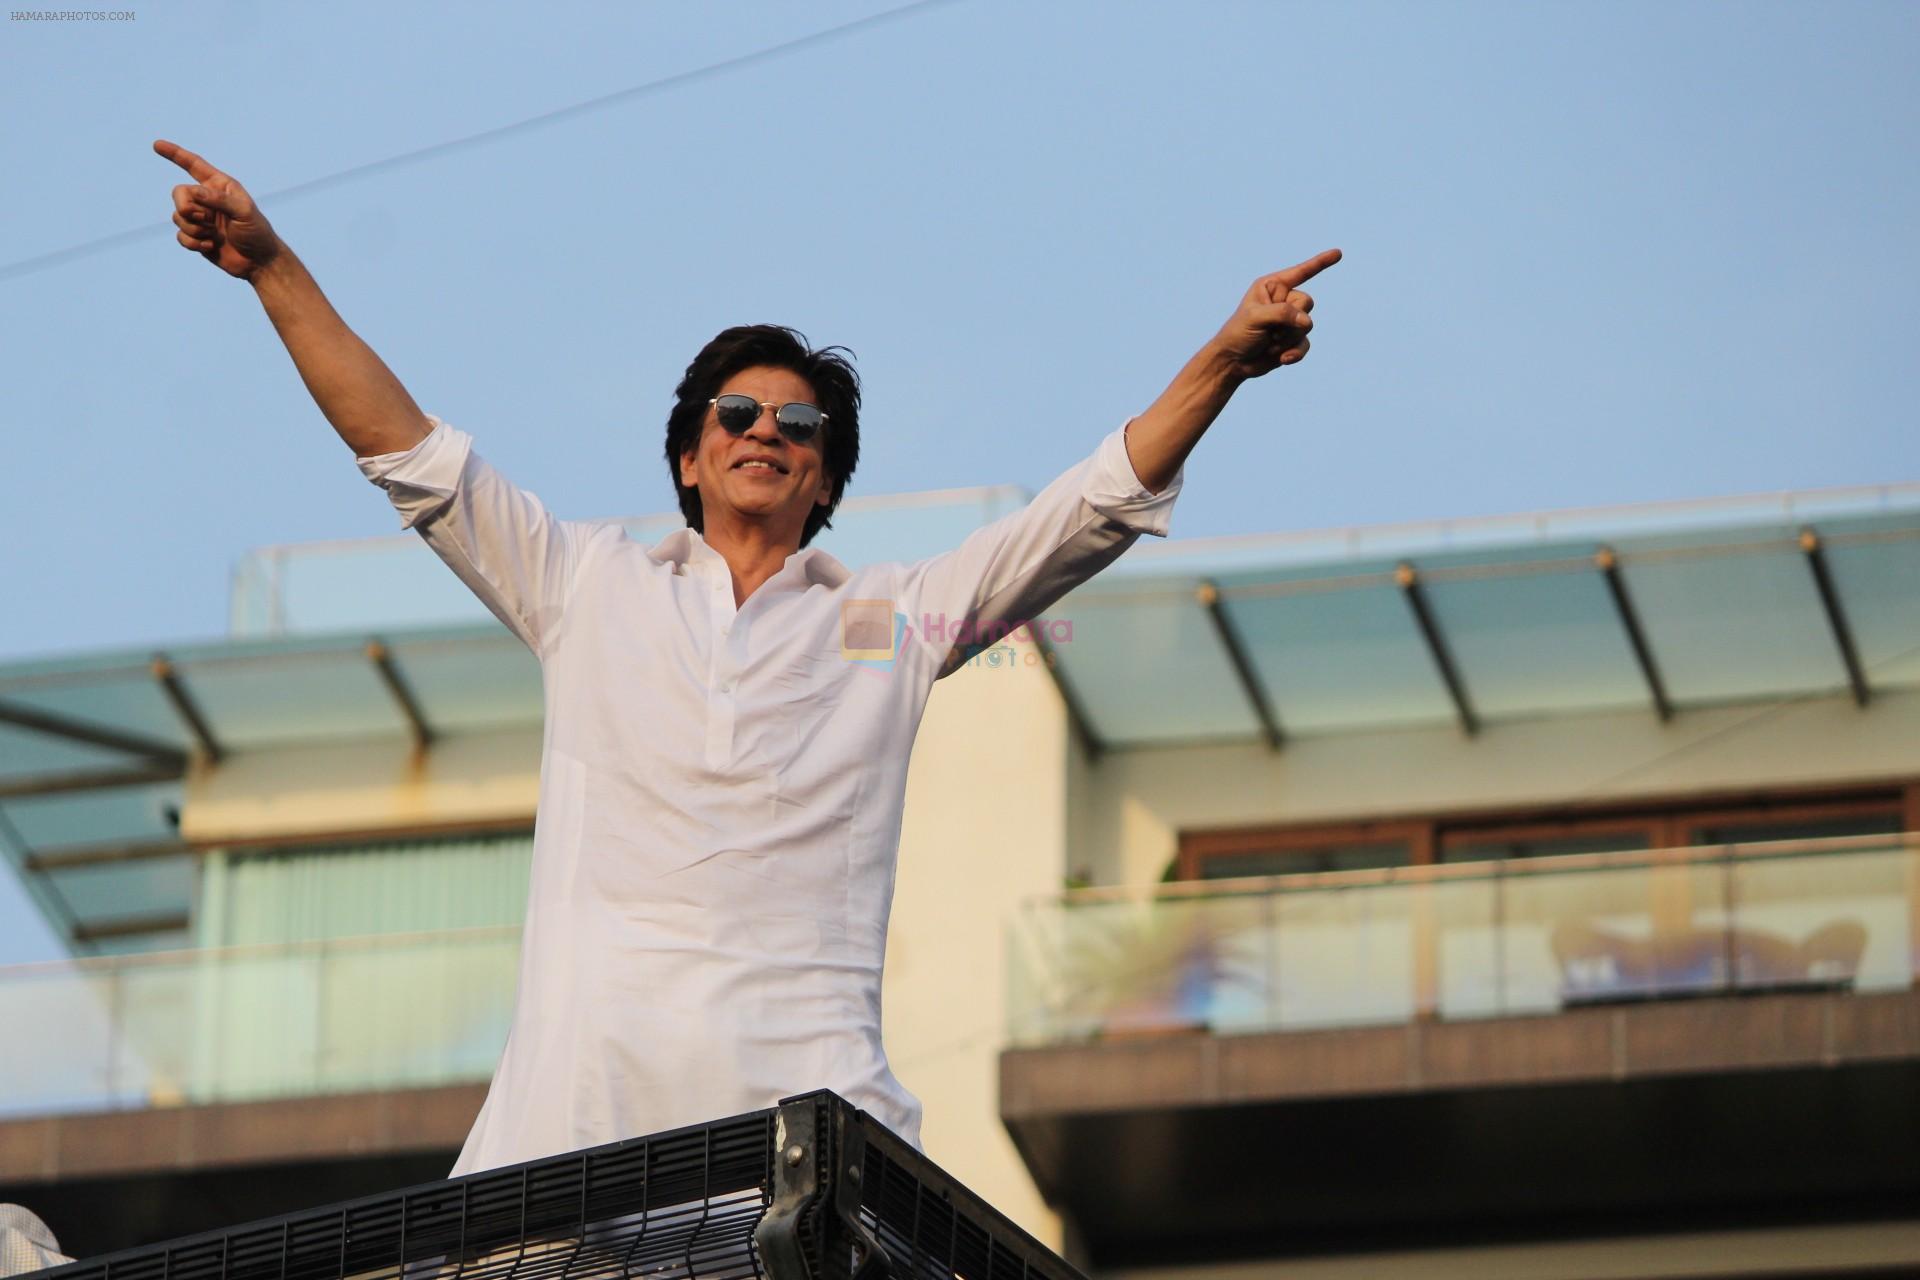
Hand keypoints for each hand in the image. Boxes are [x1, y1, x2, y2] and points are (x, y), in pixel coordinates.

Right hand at [154, 139, 280, 278]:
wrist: (259, 262)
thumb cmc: (257, 233)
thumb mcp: (244, 212)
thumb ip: (219, 200)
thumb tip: (194, 192)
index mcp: (220, 186)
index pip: (194, 165)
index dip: (175, 154)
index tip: (157, 144)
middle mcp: (207, 199)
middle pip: (178, 193)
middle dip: (186, 207)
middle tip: (205, 218)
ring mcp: (200, 218)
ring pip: (178, 216)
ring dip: (195, 228)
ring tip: (214, 235)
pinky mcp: (196, 236)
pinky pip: (180, 235)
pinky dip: (193, 243)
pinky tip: (211, 246)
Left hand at [1210, 248, 1342, 378]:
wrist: (1233, 362)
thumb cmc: (1238, 334)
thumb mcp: (1255, 317)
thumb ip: (1282, 313)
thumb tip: (1306, 322)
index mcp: (1272, 286)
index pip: (1301, 272)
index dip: (1320, 263)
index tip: (1338, 253)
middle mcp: (1283, 300)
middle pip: (1307, 302)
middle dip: (1291, 319)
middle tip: (1269, 329)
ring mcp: (1290, 321)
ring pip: (1307, 325)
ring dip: (1287, 338)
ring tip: (1268, 342)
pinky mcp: (1293, 340)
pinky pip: (1306, 344)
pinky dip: (1295, 352)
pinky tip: (1282, 358)